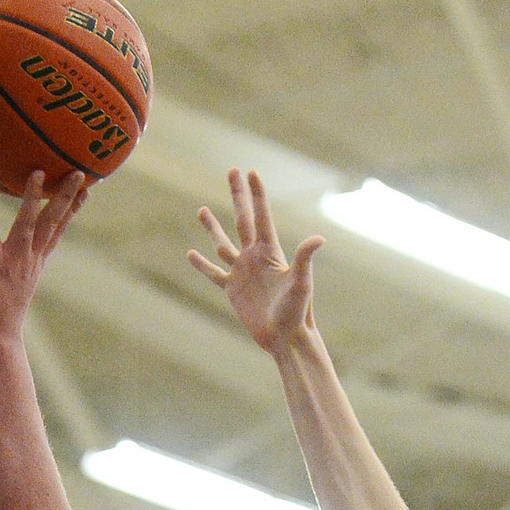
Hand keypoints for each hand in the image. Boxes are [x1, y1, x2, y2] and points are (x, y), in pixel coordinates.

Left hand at [0, 169, 88, 342]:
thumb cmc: (1, 316)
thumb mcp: (15, 285)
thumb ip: (17, 269)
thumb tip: (16, 265)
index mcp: (35, 262)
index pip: (57, 229)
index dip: (72, 208)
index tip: (86, 189)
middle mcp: (29, 258)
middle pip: (52, 221)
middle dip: (66, 195)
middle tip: (78, 171)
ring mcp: (13, 261)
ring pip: (27, 224)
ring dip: (33, 198)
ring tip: (37, 172)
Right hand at [188, 167, 323, 353]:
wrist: (285, 338)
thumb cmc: (297, 311)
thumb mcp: (302, 283)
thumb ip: (305, 259)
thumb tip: (318, 238)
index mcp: (271, 252)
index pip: (262, 216)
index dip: (257, 195)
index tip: (251, 172)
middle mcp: (255, 257)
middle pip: (243, 219)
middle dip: (237, 195)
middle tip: (232, 171)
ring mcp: (242, 272)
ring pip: (224, 244)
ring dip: (213, 228)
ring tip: (201, 210)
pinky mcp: (233, 289)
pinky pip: (214, 273)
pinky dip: (202, 265)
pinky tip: (190, 254)